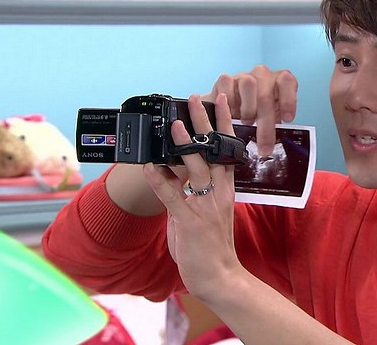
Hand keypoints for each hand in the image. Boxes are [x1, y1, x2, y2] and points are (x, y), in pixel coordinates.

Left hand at [141, 93, 240, 298]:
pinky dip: (159, 178)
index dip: (225, 124)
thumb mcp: (210, 210)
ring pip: (196, 167)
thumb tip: (176, 168)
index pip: (227, 149)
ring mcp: (204, 206)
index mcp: (226, 189)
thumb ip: (196, 188)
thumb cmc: (213, 244)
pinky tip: (149, 165)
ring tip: (176, 124)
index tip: (222, 101)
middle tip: (198, 99)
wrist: (220, 276)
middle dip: (205, 123)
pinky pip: (171, 195)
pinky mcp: (188, 220)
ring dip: (185, 144)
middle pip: (214, 150)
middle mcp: (218, 193)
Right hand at [204, 65, 297, 155]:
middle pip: (266, 95)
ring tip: (247, 122)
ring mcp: (244, 75)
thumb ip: (277, 124)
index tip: (287, 119)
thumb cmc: (257, 112)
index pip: (287, 81)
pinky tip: (233, 113)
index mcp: (279, 82)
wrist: (232, 108)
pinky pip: (227, 85)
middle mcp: (263, 75)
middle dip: (265, 125)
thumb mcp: (271, 118)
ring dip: (248, 109)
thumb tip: (278, 144)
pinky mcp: (226, 79)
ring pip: (248, 84)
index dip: (288, 100)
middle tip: (264, 146)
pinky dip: (230, 103)